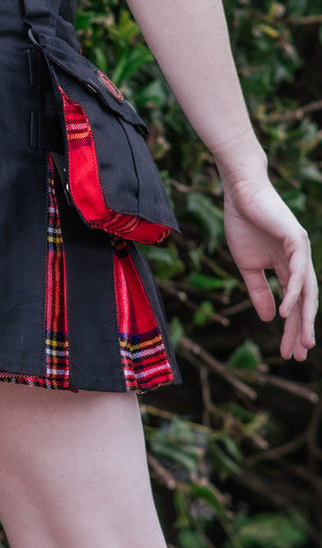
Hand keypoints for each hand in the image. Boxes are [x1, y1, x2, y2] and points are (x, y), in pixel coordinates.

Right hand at [221, 171, 316, 360]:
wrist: (240, 194)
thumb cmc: (243, 224)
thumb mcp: (248, 266)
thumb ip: (259, 291)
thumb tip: (270, 318)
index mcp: (288, 267)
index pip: (294, 303)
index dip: (290, 327)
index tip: (287, 351)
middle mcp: (300, 261)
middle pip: (305, 302)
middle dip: (301, 329)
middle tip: (298, 354)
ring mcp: (301, 251)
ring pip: (307, 292)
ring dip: (303, 318)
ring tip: (300, 340)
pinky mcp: (296, 240)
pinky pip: (297, 273)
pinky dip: (294, 293)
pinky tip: (287, 312)